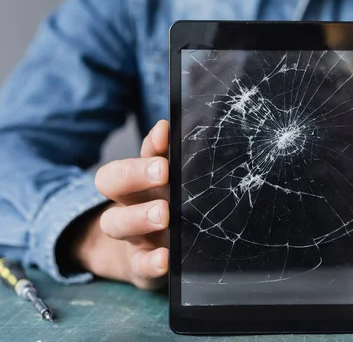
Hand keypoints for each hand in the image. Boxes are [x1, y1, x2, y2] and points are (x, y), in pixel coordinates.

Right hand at [74, 120, 169, 289]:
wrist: (153, 255)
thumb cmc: (170, 210)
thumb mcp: (175, 186)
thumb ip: (181, 165)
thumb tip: (193, 138)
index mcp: (142, 180)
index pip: (139, 154)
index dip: (150, 144)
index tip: (165, 133)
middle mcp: (131, 203)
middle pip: (114, 182)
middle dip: (136, 173)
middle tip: (162, 171)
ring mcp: (132, 236)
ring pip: (117, 223)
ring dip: (138, 216)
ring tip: (162, 214)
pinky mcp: (139, 265)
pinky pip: (140, 264)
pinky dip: (151, 262)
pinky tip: (164, 259)